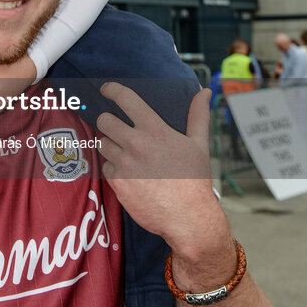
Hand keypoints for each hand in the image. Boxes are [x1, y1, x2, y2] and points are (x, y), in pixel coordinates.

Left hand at [97, 85, 220, 252]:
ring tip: (123, 151)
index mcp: (155, 130)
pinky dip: (113, 168)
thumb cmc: (194, 180)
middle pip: (105, 120)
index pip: (126, 99)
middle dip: (107, 121)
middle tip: (114, 127)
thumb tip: (204, 92)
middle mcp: (136, 144)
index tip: (106, 89)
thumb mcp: (199, 145)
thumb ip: (198, 115)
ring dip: (109, 145)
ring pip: (102, 143)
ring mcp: (125, 164)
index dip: (112, 90)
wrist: (188, 218)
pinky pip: (105, 167)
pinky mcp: (118, 183)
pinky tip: (127, 172)